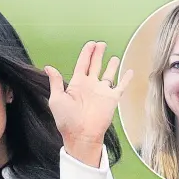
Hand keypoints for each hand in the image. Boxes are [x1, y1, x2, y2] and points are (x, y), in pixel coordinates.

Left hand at [45, 41, 132, 166]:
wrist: (81, 135)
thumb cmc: (66, 119)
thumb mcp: (56, 99)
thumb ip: (56, 82)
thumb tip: (48, 67)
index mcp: (77, 84)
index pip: (82, 64)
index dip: (86, 53)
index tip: (90, 44)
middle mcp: (90, 86)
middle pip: (95, 65)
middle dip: (98, 54)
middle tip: (101, 44)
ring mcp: (102, 91)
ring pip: (108, 74)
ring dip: (111, 65)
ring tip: (114, 57)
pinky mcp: (112, 98)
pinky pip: (121, 86)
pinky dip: (126, 78)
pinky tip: (130, 71)